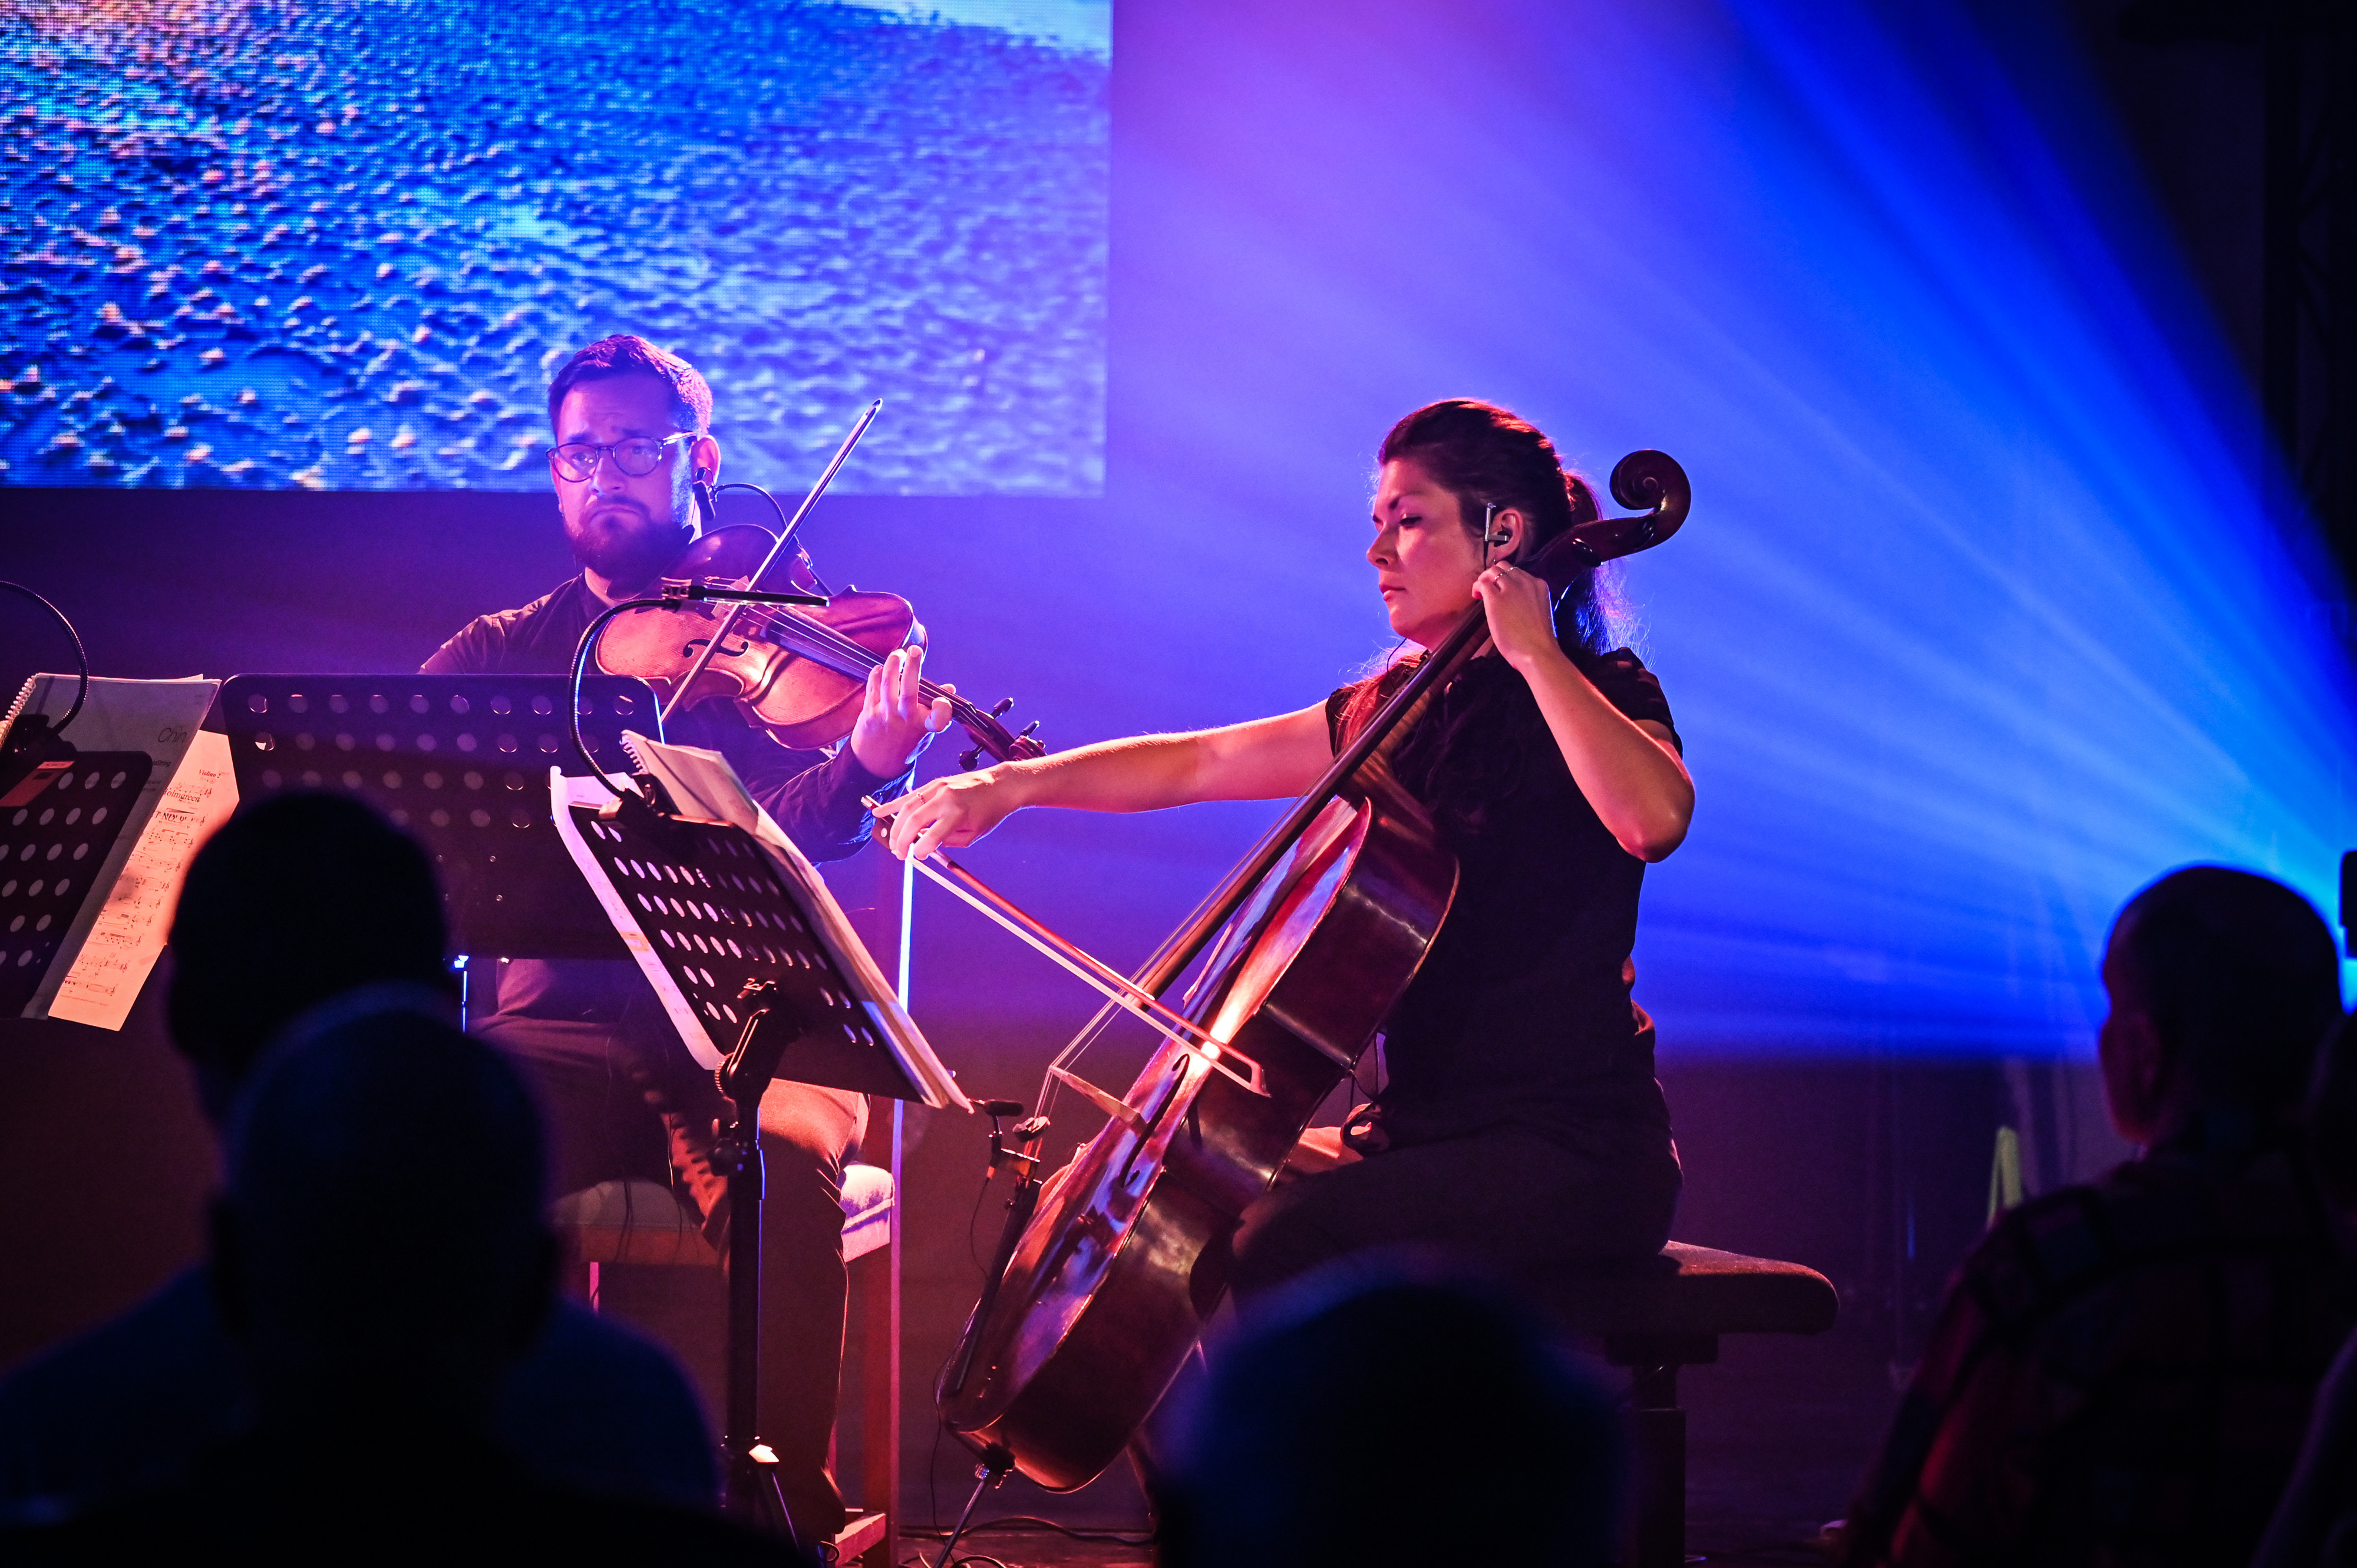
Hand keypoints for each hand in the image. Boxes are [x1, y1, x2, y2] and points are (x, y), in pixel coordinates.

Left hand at [848, 645, 952, 776]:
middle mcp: (905, 719)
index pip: (939, 717)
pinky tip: (880, 668)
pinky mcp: (869, 712)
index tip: (944, 700)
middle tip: (915, 650)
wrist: (877, 763)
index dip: (944, 708)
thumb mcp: (926, 731)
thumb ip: (936, 710)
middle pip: (909, 689)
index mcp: (923, 726)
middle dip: (913, 666)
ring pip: (888, 682)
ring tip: (898, 654)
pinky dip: (876, 674)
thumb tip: (950, 689)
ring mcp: (885, 714)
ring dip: (893, 664)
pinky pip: (873, 687)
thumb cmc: (905, 742)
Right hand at [870, 767, 1022, 860]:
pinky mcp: (934, 784)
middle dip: (902, 840)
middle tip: (900, 854)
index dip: (921, 850)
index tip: (918, 857)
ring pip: (907, 808)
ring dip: (896, 827)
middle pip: (914, 820)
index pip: (933, 835)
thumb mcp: (974, 833)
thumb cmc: (990, 811)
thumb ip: (949, 840)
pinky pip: (910, 796)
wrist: (1000, 784)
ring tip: (893, 843)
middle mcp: (945, 798)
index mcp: (957, 813)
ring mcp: (938, 788)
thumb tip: (925, 844)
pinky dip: (893, 805)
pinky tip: (878, 812)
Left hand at [1471, 560, 1563, 672]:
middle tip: (1488, 588)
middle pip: (1505, 567)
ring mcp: (1510, 589)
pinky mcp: (1496, 599)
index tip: (1502, 589)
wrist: (1538, 651)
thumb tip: (1514, 602)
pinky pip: (1482, 584)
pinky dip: (1477, 587)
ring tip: (1481, 592)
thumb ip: (1529, 601)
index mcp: (1538, 585)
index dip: (1507, 579)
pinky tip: (1476, 597)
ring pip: (1493, 571)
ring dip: (1485, 579)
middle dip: (1495, 575)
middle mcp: (1525, 582)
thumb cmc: (1540, 640)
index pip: (1519, 572)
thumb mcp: (1539, 611)